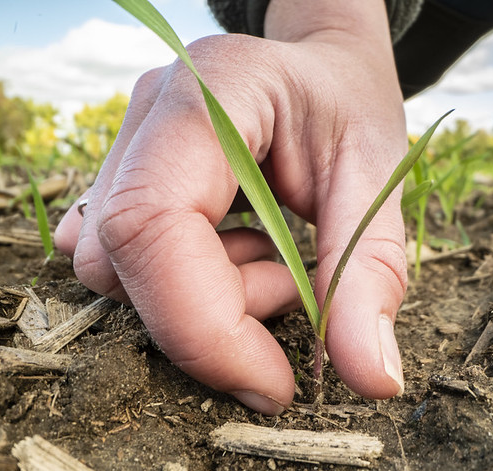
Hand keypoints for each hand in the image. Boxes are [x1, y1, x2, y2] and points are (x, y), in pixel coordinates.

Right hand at [54, 0, 407, 413]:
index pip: (153, 223)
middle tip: (291, 287)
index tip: (275, 384)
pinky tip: (235, 251)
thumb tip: (373, 381)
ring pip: (115, 271)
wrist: (320, 64)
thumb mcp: (378, 178)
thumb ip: (370, 274)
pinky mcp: (119, 177)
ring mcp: (123, 143)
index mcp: (211, 93)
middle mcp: (147, 113)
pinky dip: (183, 285)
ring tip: (272, 259)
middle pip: (125, 259)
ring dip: (203, 298)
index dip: (203, 328)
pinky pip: (122, 262)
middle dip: (213, 313)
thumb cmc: (349, 104)